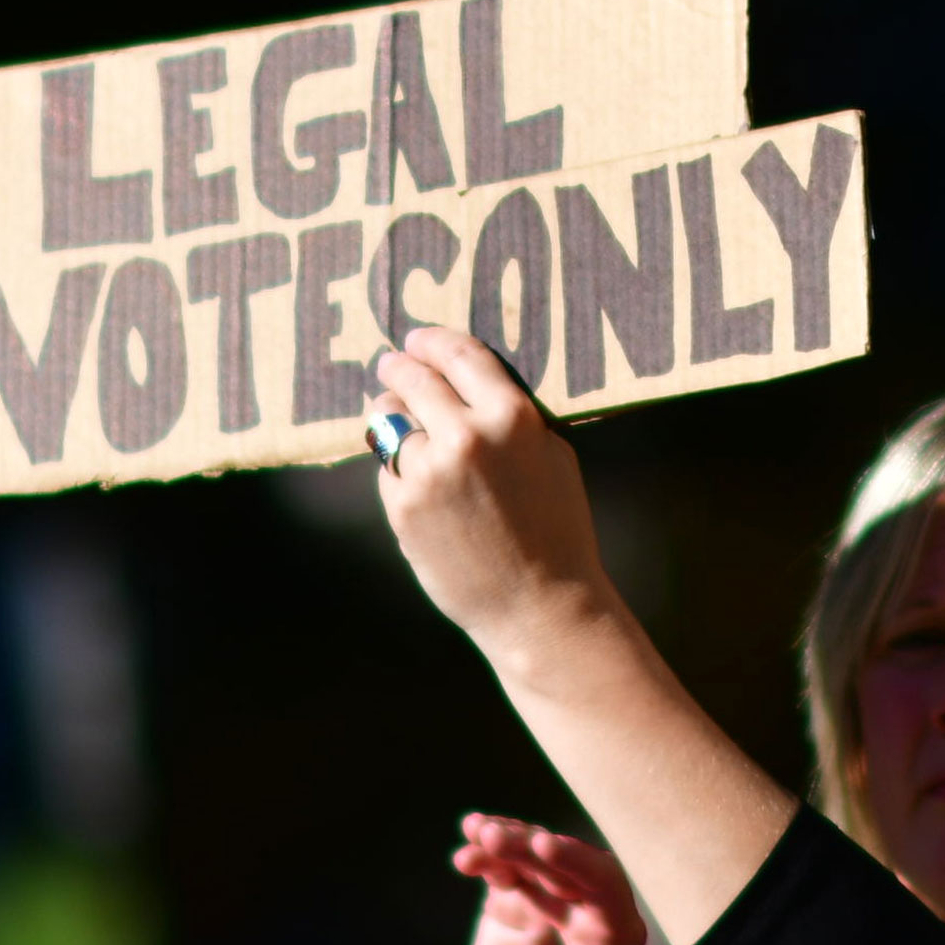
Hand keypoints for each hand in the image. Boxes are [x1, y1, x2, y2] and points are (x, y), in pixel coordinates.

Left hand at [371, 322, 615, 659]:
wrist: (539, 605)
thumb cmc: (556, 530)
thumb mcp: (553, 456)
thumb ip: (513, 416)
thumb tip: (467, 383)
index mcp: (512, 416)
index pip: (459, 355)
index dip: (433, 340)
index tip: (417, 338)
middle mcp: (466, 436)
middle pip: (414, 379)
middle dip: (398, 368)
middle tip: (390, 364)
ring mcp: (429, 471)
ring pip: (390, 421)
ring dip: (390, 415)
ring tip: (392, 414)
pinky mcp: (404, 505)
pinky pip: (389, 468)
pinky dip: (396, 467)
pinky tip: (414, 479)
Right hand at [448, 814, 647, 944]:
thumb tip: (540, 936)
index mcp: (615, 939)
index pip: (604, 885)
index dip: (577, 861)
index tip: (542, 846)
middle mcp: (588, 912)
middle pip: (563, 862)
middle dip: (529, 843)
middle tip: (493, 837)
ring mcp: (549, 904)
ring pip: (530, 857)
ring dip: (504, 840)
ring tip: (474, 835)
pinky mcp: (514, 904)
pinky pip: (501, 868)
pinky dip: (483, 856)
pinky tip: (464, 854)